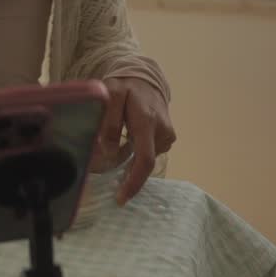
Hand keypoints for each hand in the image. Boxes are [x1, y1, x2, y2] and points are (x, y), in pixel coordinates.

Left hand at [100, 77, 176, 204]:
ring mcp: (167, 135)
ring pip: (145, 157)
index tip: (121, 198)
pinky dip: (137, 152)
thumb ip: (110, 122)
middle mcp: (162, 131)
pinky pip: (149, 152)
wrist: (145, 78)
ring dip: (130, 159)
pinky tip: (128, 141)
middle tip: (110, 172)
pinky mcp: (167, 137)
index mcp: (147, 121)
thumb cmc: (126, 86)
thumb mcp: (112, 95)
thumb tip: (108, 151)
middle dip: (128, 173)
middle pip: (144, 162)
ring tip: (117, 144)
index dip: (134, 182)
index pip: (144, 159)